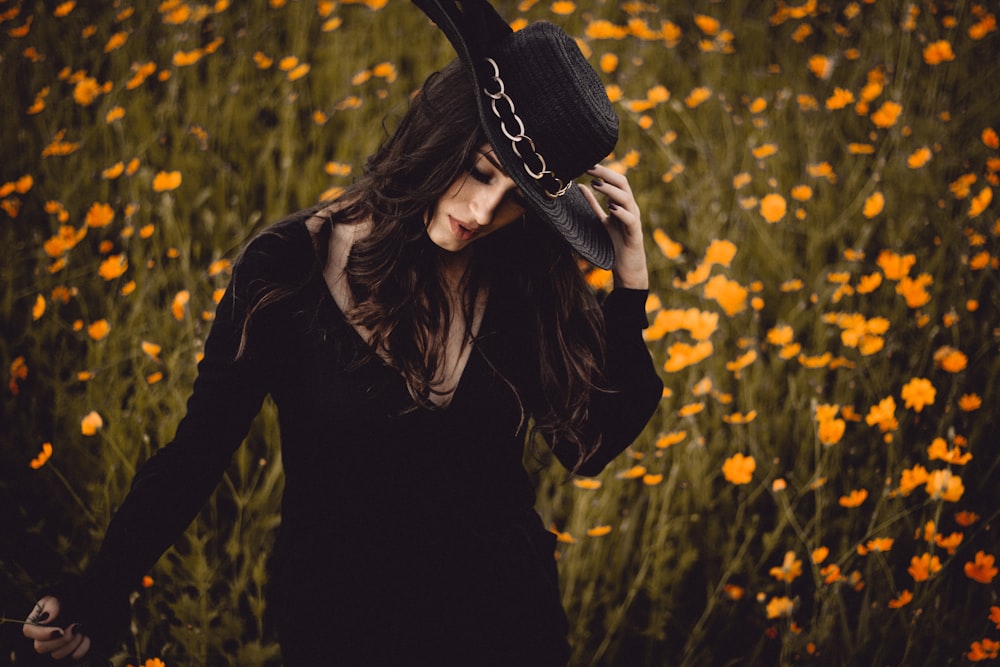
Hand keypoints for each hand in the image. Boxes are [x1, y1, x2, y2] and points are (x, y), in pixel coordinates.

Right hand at [23, 596, 91, 660]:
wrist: (84, 605)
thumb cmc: (66, 601)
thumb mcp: (58, 598)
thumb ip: (52, 606)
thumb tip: (46, 618)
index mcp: (36, 623)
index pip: (28, 631)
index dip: (43, 634)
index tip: (59, 630)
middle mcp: (42, 638)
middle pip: (40, 648)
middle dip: (61, 639)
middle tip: (76, 627)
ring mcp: (56, 647)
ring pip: (57, 655)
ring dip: (72, 642)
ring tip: (80, 629)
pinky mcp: (70, 652)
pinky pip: (74, 656)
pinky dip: (83, 647)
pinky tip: (86, 636)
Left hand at [580, 165, 648, 289]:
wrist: (627, 268)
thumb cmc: (614, 244)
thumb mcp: (601, 220)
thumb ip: (593, 204)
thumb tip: (580, 186)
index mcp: (622, 203)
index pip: (616, 181)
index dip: (603, 171)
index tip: (587, 165)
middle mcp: (630, 208)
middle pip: (622, 184)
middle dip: (606, 174)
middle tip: (590, 169)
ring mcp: (633, 220)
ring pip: (626, 198)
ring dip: (611, 191)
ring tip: (597, 185)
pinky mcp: (635, 234)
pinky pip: (630, 219)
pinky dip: (621, 212)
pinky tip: (611, 208)